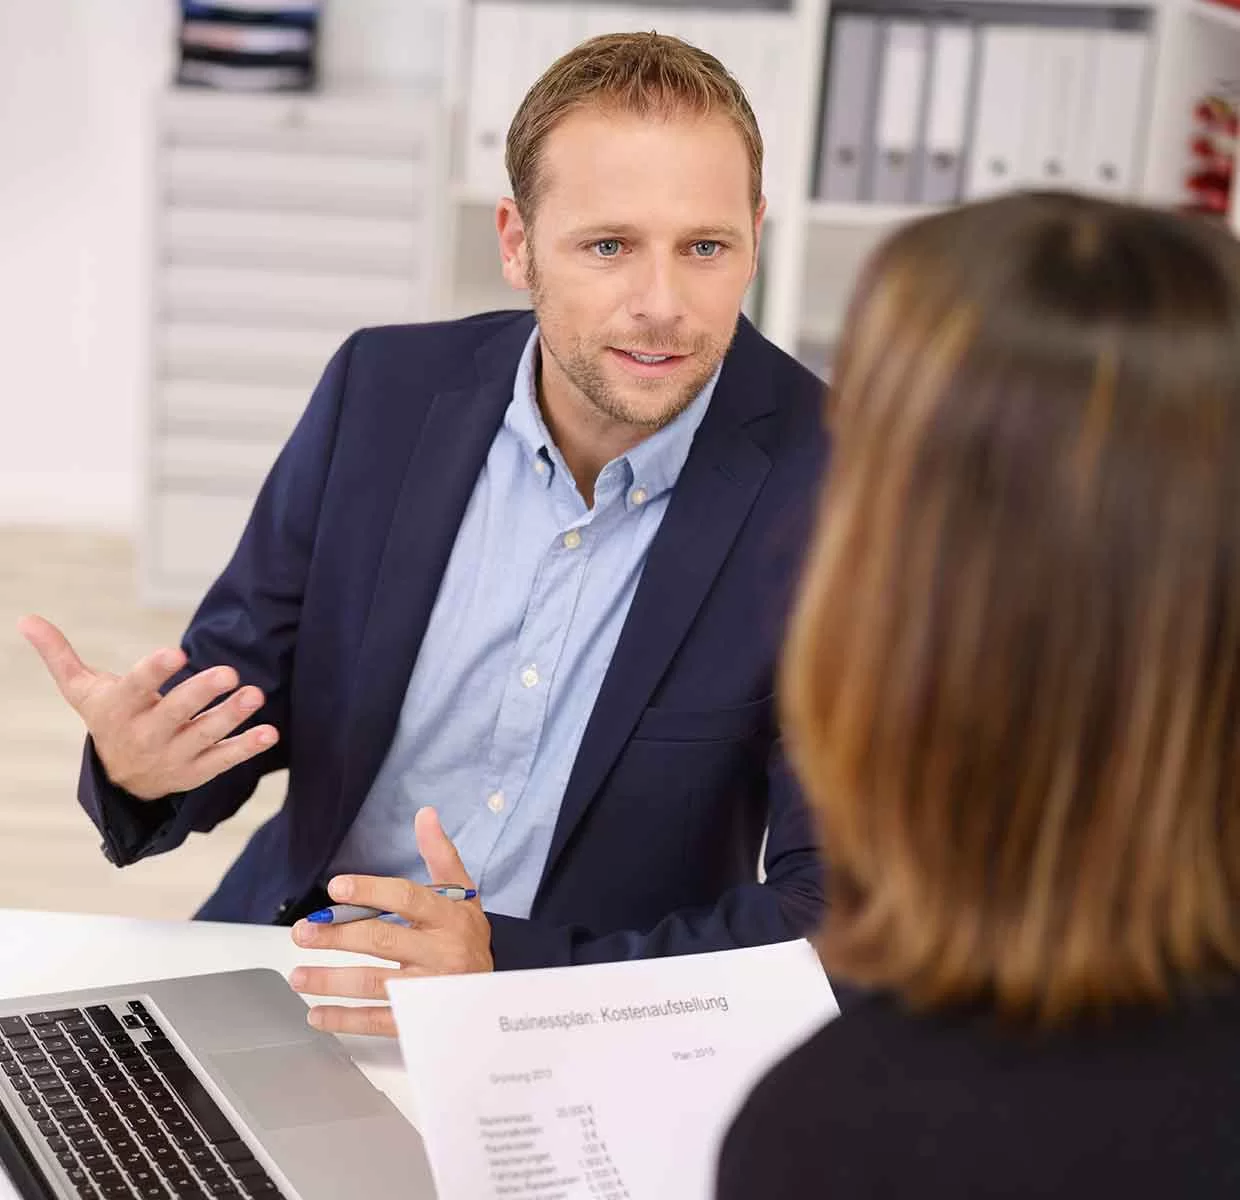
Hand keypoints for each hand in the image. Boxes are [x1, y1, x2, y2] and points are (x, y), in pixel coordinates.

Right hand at [17, 614, 278, 800]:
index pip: (137, 687)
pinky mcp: (196, 772)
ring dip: (232, 717)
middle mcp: (146, 735)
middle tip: (230, 673)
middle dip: (202, 694)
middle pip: (176, 714)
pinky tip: (270, 732)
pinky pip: (224, 760)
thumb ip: (60, 655)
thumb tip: (26, 618)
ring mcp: (173, 756)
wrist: (119, 781)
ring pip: (205, 736)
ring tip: (255, 694)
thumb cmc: (108, 718)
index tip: (177, 652)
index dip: (156, 671)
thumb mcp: (82, 690)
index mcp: (119, 710)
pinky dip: (248, 747)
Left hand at [289, 807, 491, 1036]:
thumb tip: (425, 814)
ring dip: (331, 980)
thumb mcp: (463, 894)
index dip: (370, 891)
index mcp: (449, 916)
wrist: (494, 993)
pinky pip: (378, 1020)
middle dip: (338, 935)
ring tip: (298, 974)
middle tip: (304, 932)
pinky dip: (344, 1019)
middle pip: (383, 940)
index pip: (407, 899)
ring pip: (374, 983)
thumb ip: (441, 854)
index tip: (336, 887)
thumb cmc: (468, 937)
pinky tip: (317, 1014)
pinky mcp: (420, 1021)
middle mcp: (441, 952)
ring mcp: (430, 989)